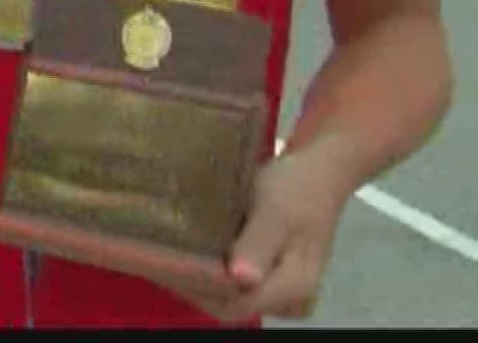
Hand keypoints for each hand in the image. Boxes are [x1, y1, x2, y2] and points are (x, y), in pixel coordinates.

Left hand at [170, 145, 351, 323]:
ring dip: (199, 281)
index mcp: (293, 285)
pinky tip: (188, 252)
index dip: (201, 290)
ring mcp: (277, 286)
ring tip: (168, 254)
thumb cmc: (296, 188)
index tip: (167, 265)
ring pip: (230, 296)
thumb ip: (260, 244)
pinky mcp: (267, 273)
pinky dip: (209, 272)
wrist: (318, 172)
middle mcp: (287, 295)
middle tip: (159, 258)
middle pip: (231, 306)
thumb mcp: (276, 211)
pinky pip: (233, 284)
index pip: (239, 305)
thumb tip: (241, 278)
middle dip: (194, 287)